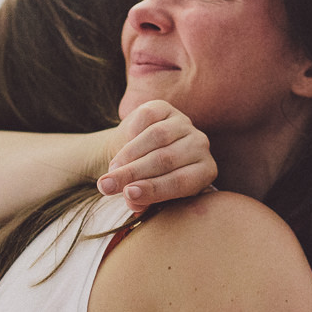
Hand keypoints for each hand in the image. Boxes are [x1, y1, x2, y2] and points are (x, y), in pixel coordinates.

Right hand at [96, 100, 217, 213]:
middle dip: (133, 173)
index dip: (154, 189)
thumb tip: (133, 203)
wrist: (135, 154)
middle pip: (166, 159)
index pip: (181, 181)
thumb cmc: (146, 182)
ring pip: (156, 137)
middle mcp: (200, 144)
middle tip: (107, 186)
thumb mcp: (148, 196)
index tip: (129, 195)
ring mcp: (184, 123)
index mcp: (204, 171)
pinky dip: (131, 134)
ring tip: (110, 170)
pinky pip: (147, 118)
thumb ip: (142, 201)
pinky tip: (119, 148)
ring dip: (129, 155)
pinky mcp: (164, 108)